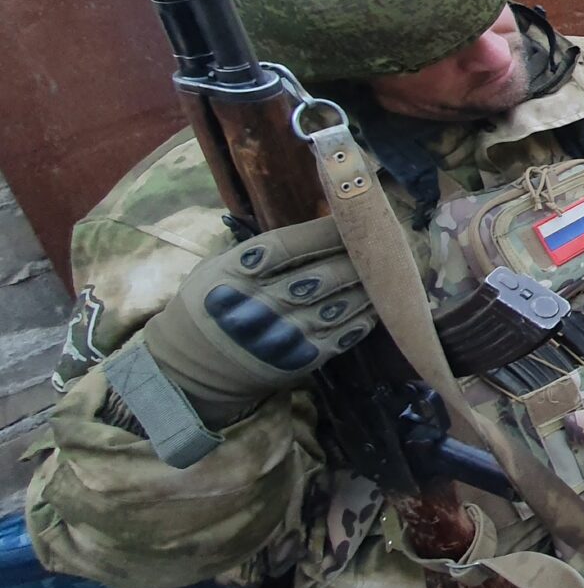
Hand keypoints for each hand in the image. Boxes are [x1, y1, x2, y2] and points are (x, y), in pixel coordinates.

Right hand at [143, 216, 375, 423]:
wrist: (192, 369)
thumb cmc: (211, 304)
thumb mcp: (217, 268)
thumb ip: (259, 250)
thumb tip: (314, 225)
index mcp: (235, 275)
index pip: (287, 246)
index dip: (323, 231)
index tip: (350, 218)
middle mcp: (260, 305)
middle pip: (322, 275)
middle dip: (357, 257)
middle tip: (382, 242)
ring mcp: (283, 336)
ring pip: (339, 304)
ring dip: (368, 286)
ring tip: (387, 270)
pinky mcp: (301, 360)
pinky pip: (343, 335)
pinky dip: (364, 316)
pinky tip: (376, 303)